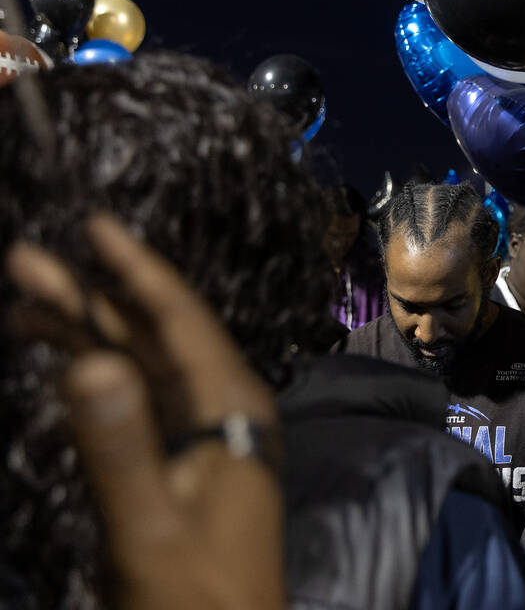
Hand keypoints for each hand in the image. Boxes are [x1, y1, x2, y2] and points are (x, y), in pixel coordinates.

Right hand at [6, 215, 284, 609]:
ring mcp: (205, 436)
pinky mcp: (184, 463)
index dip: (137, 270)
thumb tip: (88, 358)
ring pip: (142, 368)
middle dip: (90, 298)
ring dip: (87, 335)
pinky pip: (140, 403)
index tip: (94, 224)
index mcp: (231, 407)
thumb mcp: (147, 525)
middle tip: (23, 260)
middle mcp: (224, 409)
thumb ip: (118, 445)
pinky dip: (99, 380)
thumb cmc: (192, 598)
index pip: (181, 320)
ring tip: (20, 304)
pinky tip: (65, 365)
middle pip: (153, 337)